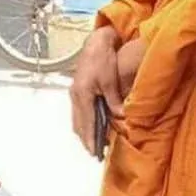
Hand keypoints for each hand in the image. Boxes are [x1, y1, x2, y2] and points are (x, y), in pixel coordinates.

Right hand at [70, 28, 142, 156]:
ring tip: (93, 143)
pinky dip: (83, 121)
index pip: (87, 123)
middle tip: (95, 152)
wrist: (95, 42)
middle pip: (78, 124)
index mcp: (82, 94)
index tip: (95, 152)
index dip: (91, 139)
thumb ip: (114, 101)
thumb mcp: (110, 81)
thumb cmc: (102, 58)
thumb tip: (121, 117)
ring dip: (84, 131)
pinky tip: (91, 125)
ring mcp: (74, 92)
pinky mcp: (77, 89)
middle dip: (86, 139)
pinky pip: (78, 111)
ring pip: (76, 118)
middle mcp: (75, 95)